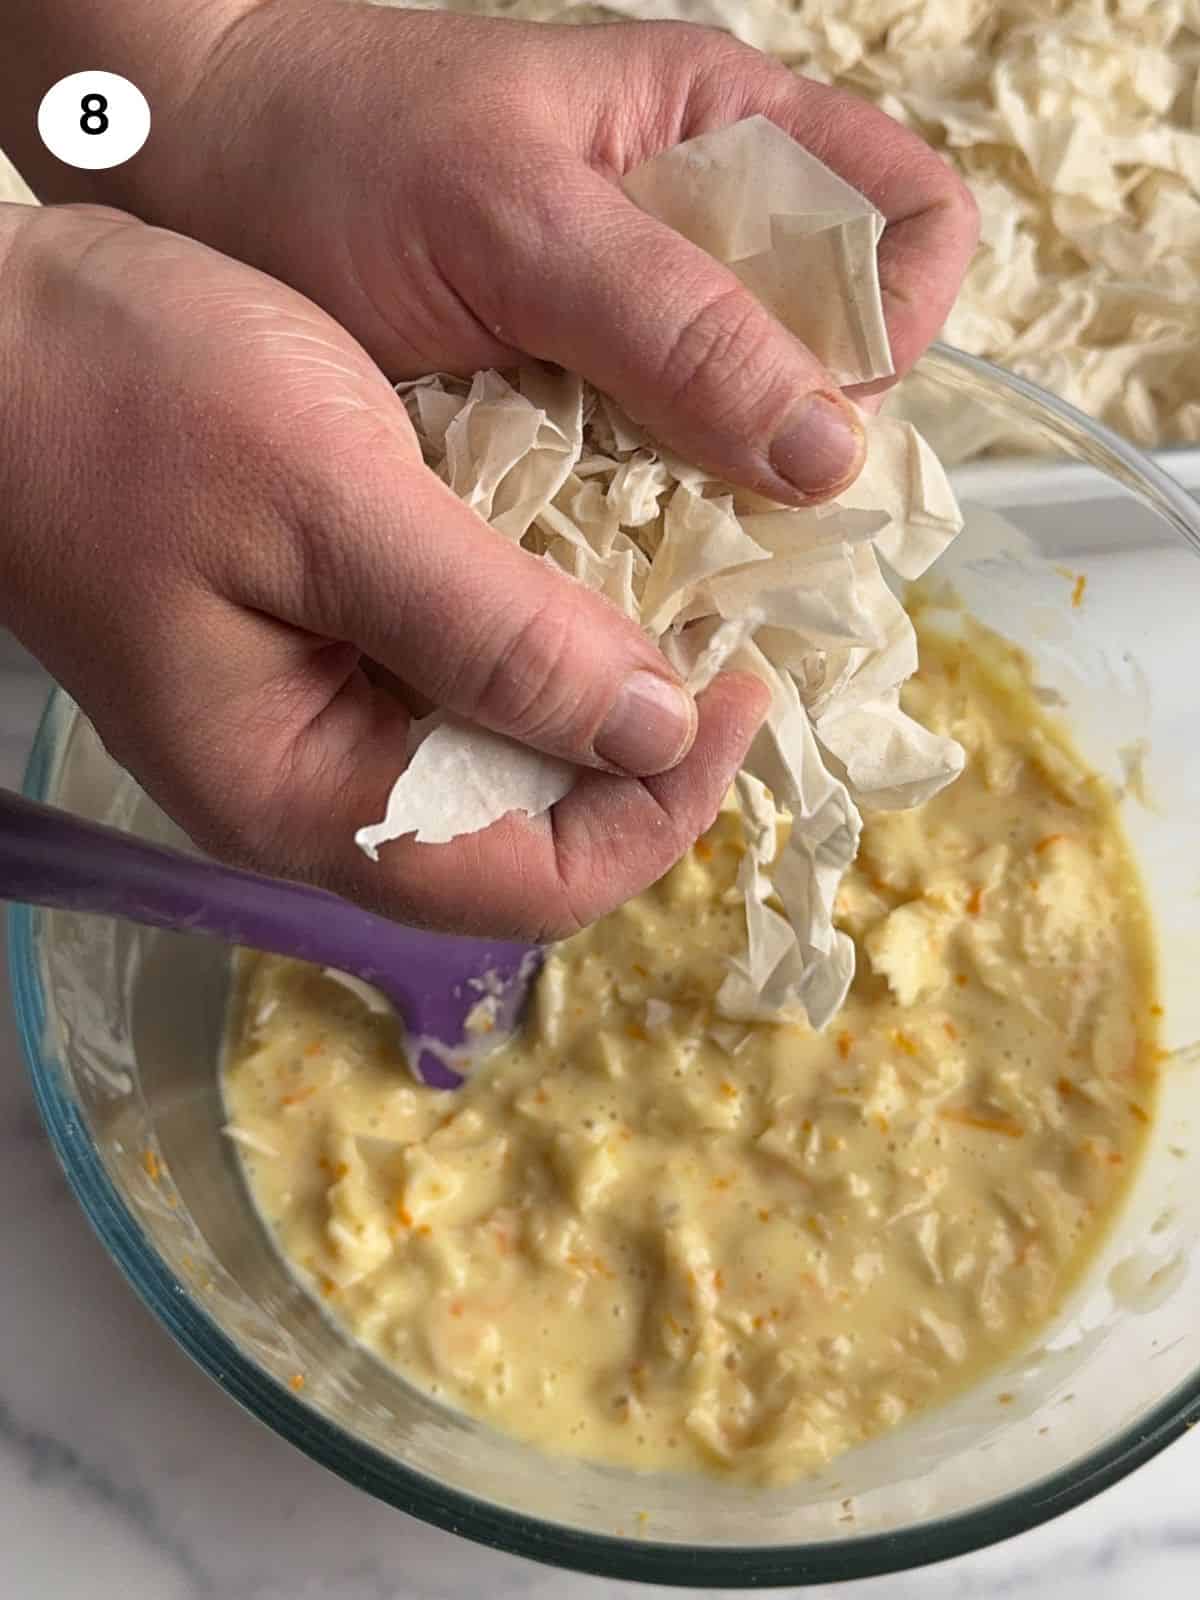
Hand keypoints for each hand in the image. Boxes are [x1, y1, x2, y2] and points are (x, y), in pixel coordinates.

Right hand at [0, 204, 766, 937]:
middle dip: (644, 756)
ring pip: (502, 762)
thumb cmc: (126, 398)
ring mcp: (312, 723)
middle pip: (528, 835)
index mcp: (303, 794)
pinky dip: (538, 637)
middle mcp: (314, 789)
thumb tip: (657, 732)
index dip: (664, 810)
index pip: (532, 884)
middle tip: (724, 634)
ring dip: (599, 692)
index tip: (741, 691)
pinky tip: (583, 560)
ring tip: (675, 595)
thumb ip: (491, 633)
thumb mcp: (327, 498)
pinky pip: (458, 684)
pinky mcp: (315, 653)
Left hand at [100, 4, 978, 501]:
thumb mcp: (516, 223)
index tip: (815, 418)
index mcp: (734, 134)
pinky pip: (666, 482)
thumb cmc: (345, 153)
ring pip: (759, 437)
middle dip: (813, 445)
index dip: (893, 328)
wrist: (196, 178)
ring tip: (655, 549)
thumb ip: (676, 325)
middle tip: (721, 514)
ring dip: (730, 508)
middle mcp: (712, 237)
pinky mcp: (587, 411)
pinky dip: (651, 527)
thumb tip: (834, 453)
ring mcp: (650, 334)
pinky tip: (600, 553)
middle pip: (847, 355)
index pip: (911, 229)